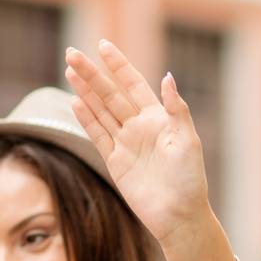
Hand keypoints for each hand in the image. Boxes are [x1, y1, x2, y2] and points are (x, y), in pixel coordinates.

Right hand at [64, 42, 213, 254]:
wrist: (179, 215)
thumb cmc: (190, 179)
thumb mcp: (188, 141)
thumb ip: (177, 109)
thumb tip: (167, 77)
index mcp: (159, 118)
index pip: (133, 85)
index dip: (118, 65)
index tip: (103, 45)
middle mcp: (140, 127)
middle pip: (111, 94)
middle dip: (92, 74)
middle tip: (72, 52)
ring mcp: (126, 144)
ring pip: (101, 111)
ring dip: (85, 91)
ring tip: (69, 70)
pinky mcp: (115, 162)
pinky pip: (98, 135)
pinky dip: (86, 119)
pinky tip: (75, 102)